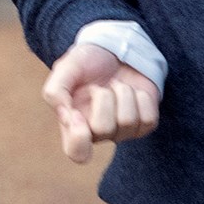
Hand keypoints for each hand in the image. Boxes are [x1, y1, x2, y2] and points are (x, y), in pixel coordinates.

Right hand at [42, 43, 160, 164]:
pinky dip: (141, 98)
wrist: (116, 49)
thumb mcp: (65, 69)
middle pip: (104, 130)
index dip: (79, 140)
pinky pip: (148, 119)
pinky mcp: (144, 124)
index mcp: (73, 125)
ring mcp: (123, 131)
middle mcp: (98, 133)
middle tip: (99, 86)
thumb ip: (55, 91)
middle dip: (104, 97)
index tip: (77, 115)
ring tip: (115, 85)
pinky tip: (132, 91)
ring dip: (123, 93)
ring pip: (128, 122)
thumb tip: (67, 119)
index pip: (77, 154)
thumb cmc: (86, 62)